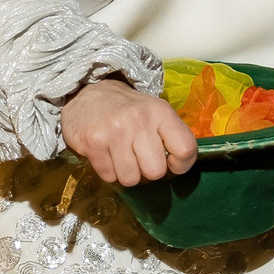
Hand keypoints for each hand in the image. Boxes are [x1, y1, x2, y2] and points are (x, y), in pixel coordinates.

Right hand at [59, 78, 196, 185]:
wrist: (88, 94)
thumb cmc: (127, 110)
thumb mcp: (154, 113)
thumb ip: (171, 136)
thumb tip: (180, 167)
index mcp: (160, 112)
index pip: (186, 148)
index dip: (182, 164)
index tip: (172, 163)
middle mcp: (139, 120)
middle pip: (156, 171)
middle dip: (148, 171)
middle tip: (140, 158)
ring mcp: (115, 132)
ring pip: (131, 179)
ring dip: (127, 173)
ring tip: (122, 156)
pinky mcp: (93, 143)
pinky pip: (109, 177)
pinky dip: (109, 172)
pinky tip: (107, 155)